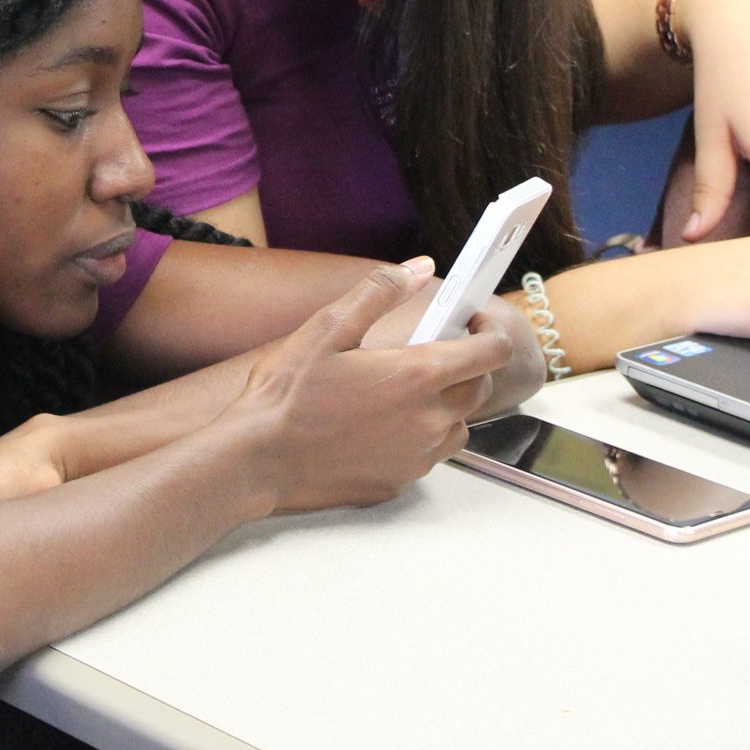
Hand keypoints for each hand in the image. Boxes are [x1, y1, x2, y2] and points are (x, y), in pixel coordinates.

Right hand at [216, 258, 511, 513]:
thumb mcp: (327, 328)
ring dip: (446, 405)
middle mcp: (430, 420)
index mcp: (418, 376)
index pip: (491, 352)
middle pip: (479, 389)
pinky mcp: (400, 483)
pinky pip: (429, 456)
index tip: (474, 321)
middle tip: (431, 352)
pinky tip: (380, 427)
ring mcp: (418, 457)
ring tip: (404, 393)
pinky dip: (420, 438)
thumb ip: (379, 291)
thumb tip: (420, 267)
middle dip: (467, 366)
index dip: (492, 331)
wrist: (257, 461)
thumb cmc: (287, 394)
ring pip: (458, 426)